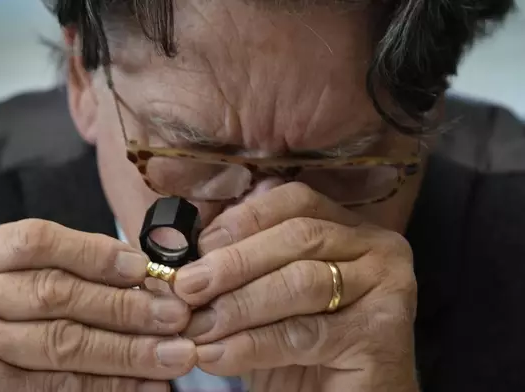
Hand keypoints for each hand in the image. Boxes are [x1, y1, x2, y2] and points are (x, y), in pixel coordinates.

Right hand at [0, 219, 194, 391]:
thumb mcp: (0, 280)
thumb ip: (57, 267)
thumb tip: (140, 271)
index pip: (36, 241)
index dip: (95, 253)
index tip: (143, 267)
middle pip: (54, 294)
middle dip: (124, 306)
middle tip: (175, 314)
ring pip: (63, 344)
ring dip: (128, 351)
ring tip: (175, 353)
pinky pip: (59, 386)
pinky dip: (110, 386)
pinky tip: (146, 384)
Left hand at [173, 183, 417, 391]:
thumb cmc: (302, 352)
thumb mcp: (266, 301)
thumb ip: (241, 271)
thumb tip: (189, 253)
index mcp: (349, 228)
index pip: (295, 201)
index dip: (245, 219)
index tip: (199, 246)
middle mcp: (377, 248)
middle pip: (298, 236)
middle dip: (234, 261)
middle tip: (186, 286)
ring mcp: (388, 287)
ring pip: (301, 281)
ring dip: (238, 303)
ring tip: (197, 325)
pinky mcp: (382, 334)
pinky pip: (305, 333)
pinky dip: (253, 344)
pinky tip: (217, 356)